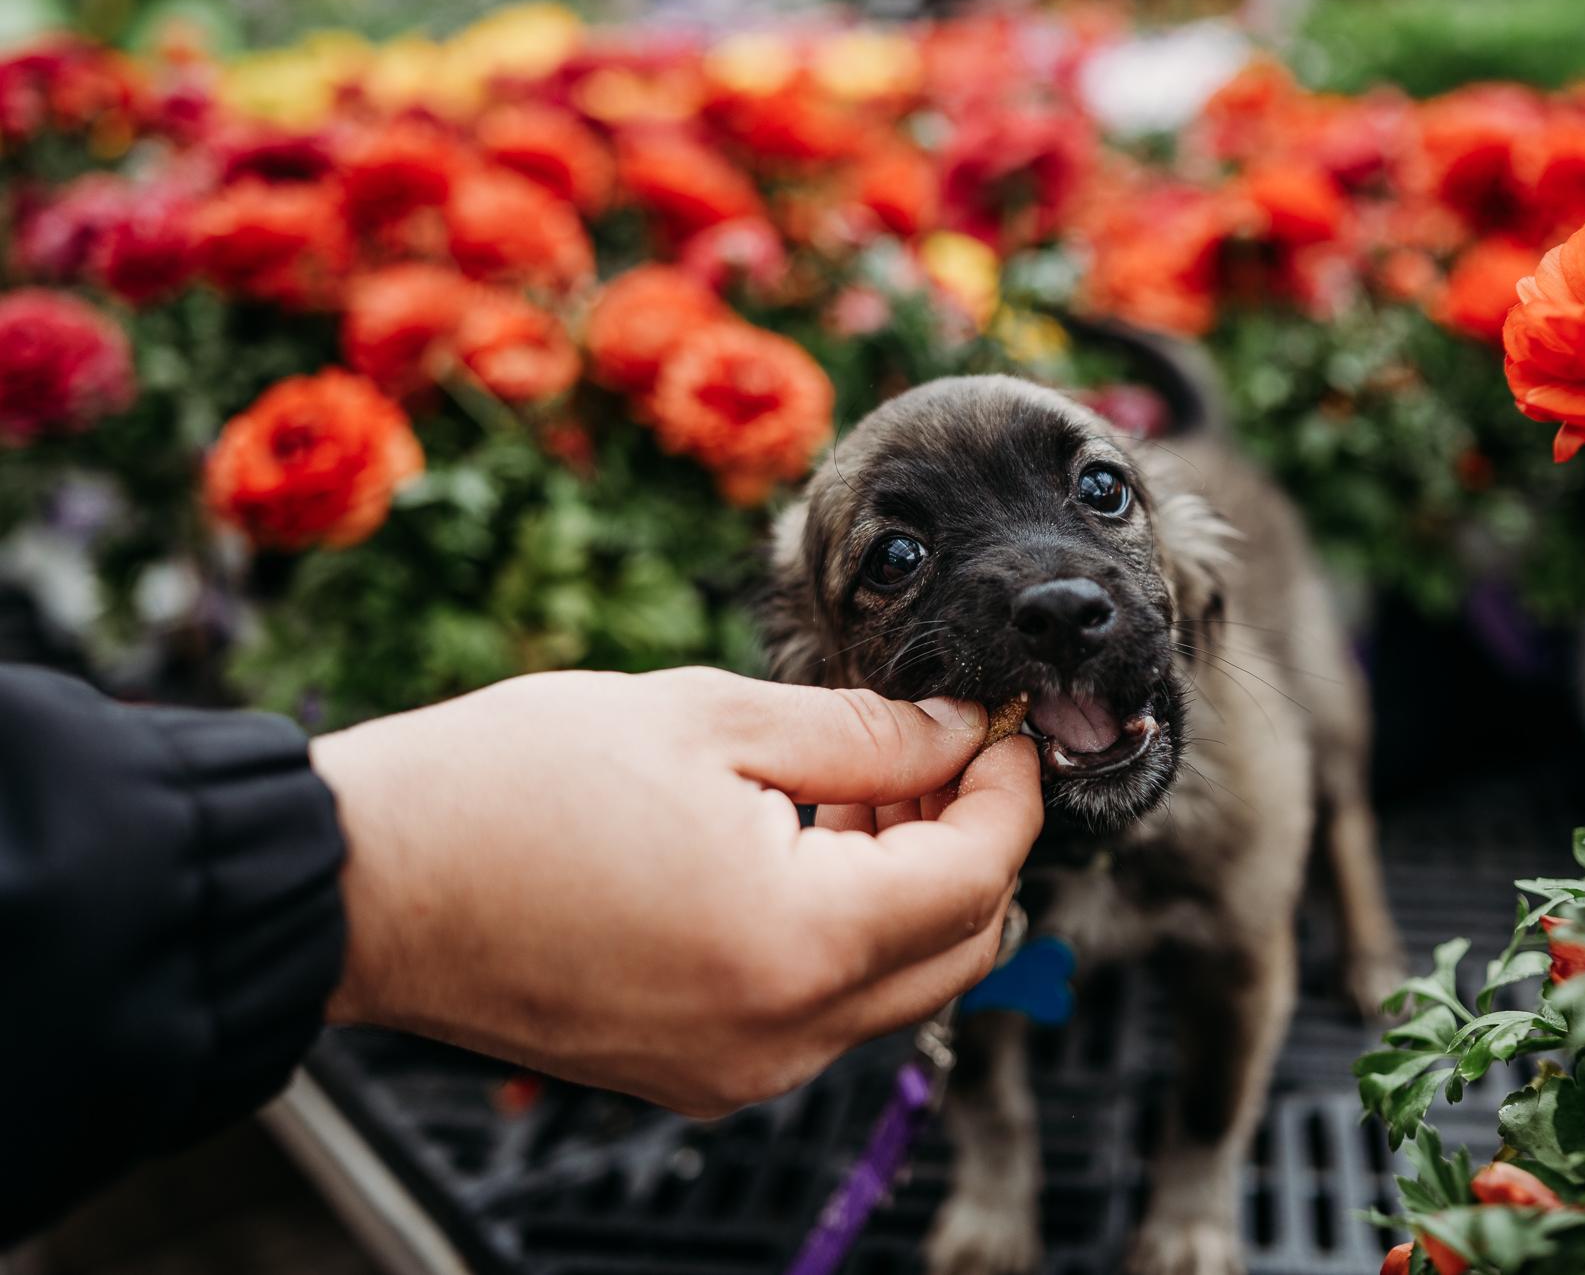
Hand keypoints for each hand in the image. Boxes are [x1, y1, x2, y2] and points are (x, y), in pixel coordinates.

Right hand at [313, 667, 1041, 1115]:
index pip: (979, 875)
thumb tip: (960, 734)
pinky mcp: (696, 1074)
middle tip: (926, 748)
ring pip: (895, 983)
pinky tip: (792, 845)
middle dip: (970, 839)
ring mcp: (738, 1070)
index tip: (1002, 725)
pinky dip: (840, 928)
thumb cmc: (511, 785)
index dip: (1010, 790)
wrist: (363, 884)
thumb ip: (862, 731)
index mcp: (798, 944)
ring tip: (845, 782)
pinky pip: (820, 1008)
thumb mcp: (707, 720)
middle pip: (959, 946)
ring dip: (905, 883)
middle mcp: (782, 1035)